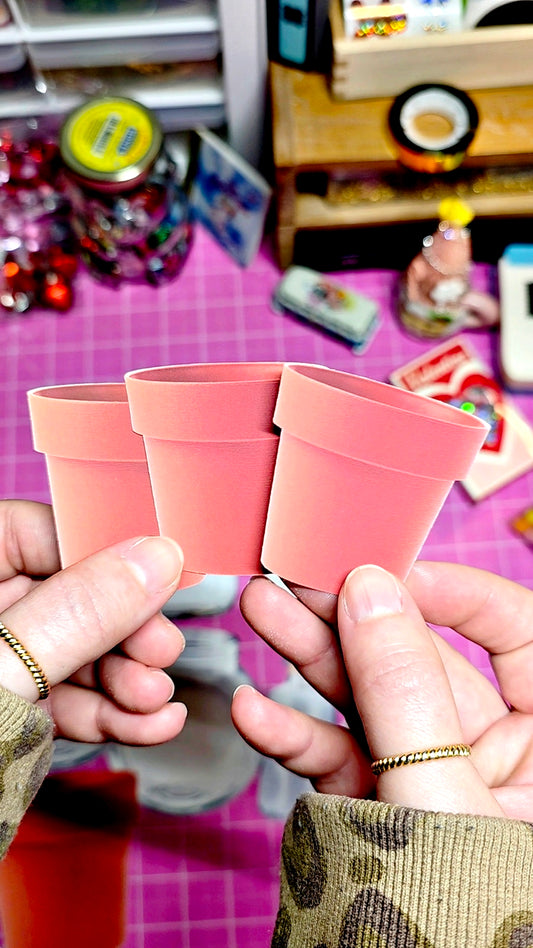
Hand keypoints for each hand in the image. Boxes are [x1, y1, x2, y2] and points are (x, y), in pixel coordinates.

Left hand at [0, 500, 186, 744]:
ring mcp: (4, 658)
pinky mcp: (16, 706)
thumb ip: (79, 613)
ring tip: (156, 701)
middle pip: (74, 595)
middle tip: (161, 652)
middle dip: (127, 632)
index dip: (107, 553)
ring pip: (80, 652)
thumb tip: (158, 557)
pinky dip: (113, 714)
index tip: (164, 574)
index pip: (42, 531)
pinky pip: (71, 699)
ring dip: (129, 680)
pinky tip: (151, 724)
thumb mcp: (4, 667)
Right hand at [233, 562, 532, 820]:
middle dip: (351, 617)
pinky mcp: (377, 809)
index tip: (387, 576)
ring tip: (261, 609)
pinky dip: (294, 737)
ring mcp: (427, 779)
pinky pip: (339, 760)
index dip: (459, 595)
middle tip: (298, 576)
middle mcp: (489, 752)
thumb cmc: (467, 924)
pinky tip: (254, 710)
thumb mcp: (441, 795)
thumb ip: (402, 694)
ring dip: (310, 659)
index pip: (516, 635)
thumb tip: (372, 593)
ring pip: (368, 701)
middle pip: (421, 661)